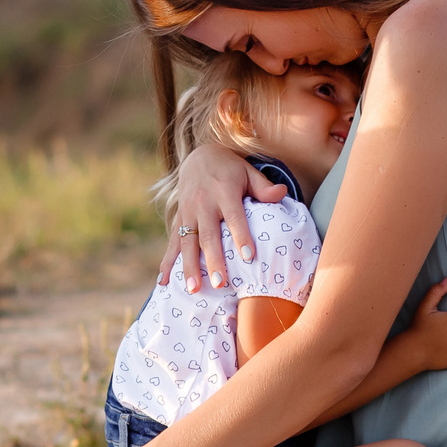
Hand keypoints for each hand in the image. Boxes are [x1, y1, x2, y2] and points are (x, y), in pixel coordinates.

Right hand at [156, 146, 286, 292]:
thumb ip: (264, 187)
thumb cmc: (231, 170)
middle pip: (208, 235)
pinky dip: (167, 263)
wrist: (198, 157)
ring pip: (187, 243)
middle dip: (213, 260)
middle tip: (219, 283)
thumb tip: (283, 193)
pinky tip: (163, 283)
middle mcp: (203, 203)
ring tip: (193, 289)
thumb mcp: (248, 172)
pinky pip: (172, 243)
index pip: (234, 216)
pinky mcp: (178, 219)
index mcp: (224, 191)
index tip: (249, 257)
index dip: (241, 236)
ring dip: (189, 267)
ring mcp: (188, 213)